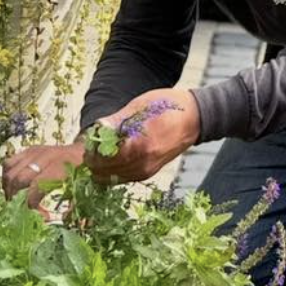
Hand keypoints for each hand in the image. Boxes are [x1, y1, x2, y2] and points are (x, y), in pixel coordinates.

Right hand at [2, 142, 84, 210]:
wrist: (88, 148)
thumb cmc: (88, 172)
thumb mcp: (86, 189)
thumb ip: (75, 206)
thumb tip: (63, 221)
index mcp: (61, 166)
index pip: (35, 187)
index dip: (32, 205)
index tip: (42, 217)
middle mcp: (45, 156)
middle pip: (19, 180)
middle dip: (17, 200)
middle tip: (24, 213)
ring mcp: (34, 152)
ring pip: (10, 173)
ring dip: (9, 191)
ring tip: (17, 204)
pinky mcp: (29, 150)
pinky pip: (8, 164)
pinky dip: (6, 179)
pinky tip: (13, 190)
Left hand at [85, 88, 199, 183]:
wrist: (194, 119)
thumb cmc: (168, 107)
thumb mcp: (139, 107)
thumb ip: (116, 121)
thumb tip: (97, 129)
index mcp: (139, 146)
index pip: (102, 158)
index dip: (92, 150)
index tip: (90, 139)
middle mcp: (143, 164)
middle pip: (104, 172)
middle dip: (93, 161)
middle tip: (92, 146)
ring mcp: (146, 171)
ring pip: (111, 178)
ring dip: (101, 167)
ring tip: (100, 151)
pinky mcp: (149, 172)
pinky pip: (123, 177)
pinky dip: (112, 170)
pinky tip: (111, 157)